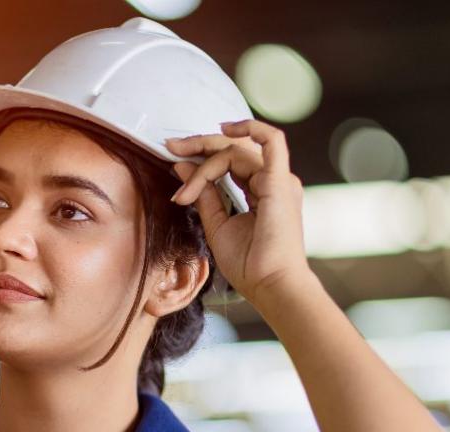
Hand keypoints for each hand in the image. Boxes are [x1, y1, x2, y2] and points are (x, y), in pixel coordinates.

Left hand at [164, 119, 312, 299]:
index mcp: (263, 191)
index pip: (229, 161)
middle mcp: (273, 181)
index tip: (172, 165)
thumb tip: (182, 166)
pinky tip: (223, 128)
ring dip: (204, 163)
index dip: (199, 159)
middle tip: (170, 146)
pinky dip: (249, 127)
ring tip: (185, 186)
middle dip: (198, 144)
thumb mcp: (217, 224)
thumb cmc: (250, 265)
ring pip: (236, 151)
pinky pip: (271, 140)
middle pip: (233, 147)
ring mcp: (279, 180)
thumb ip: (204, 194)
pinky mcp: (280, 182)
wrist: (270, 286)